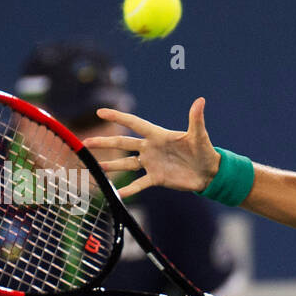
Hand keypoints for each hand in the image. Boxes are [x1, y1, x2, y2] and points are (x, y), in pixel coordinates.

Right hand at [83, 97, 221, 199]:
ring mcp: (152, 163)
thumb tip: (200, 100)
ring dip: (111, 165)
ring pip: (127, 163)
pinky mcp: (157, 178)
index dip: (118, 117)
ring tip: (95, 166)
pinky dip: (129, 189)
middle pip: (124, 144)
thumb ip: (196, 119)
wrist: (209, 172)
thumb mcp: (199, 135)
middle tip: (86, 142)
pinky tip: (117, 195)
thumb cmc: (204, 150)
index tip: (100, 111)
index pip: (135, 123)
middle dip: (105, 142)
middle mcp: (151, 148)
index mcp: (158, 135)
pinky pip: (140, 184)